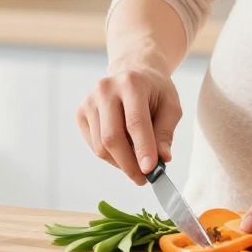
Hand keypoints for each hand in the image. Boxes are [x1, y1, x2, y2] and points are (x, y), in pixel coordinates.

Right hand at [75, 66, 181, 185]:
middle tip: (143, 179)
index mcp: (131, 83)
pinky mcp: (81, 113)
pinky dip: (110, 156)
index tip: (150, 171)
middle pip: (112, 137)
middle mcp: (106, 89)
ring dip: (120, 163)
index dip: (143, 149)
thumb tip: (162, 159)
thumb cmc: (155, 91)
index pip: (135, 122)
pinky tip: (124, 151)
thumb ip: (165, 132)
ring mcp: (89, 101)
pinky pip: (94, 145)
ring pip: (101, 146)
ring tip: (136, 163)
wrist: (133, 73)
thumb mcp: (170, 106)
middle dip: (128, 164)